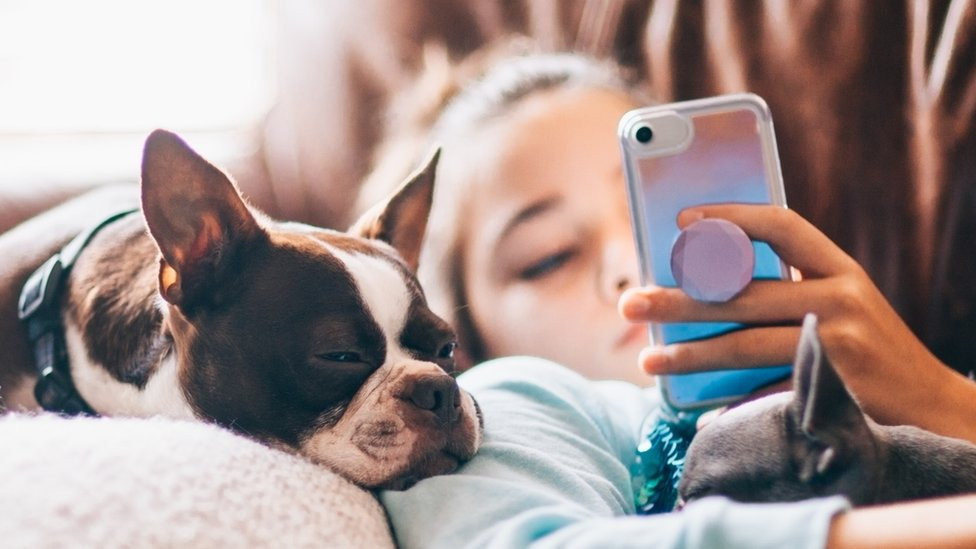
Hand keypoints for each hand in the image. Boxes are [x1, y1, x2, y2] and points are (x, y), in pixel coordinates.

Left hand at [619, 204, 975, 441]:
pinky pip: (763, 391)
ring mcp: (838, 343)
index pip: (782, 224)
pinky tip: (697, 412)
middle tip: (632, 303)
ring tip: (649, 359)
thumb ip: (792, 290)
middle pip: (743, 292)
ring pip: (744, 343)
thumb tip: (704, 288)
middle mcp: (841, 297)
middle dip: (679, 299)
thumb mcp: (843, 307)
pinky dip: (728, 402)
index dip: (729, 216)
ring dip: (690, 353)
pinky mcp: (832, 387)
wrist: (935, 408)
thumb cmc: (871, 353)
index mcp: (840, 269)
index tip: (681, 219)